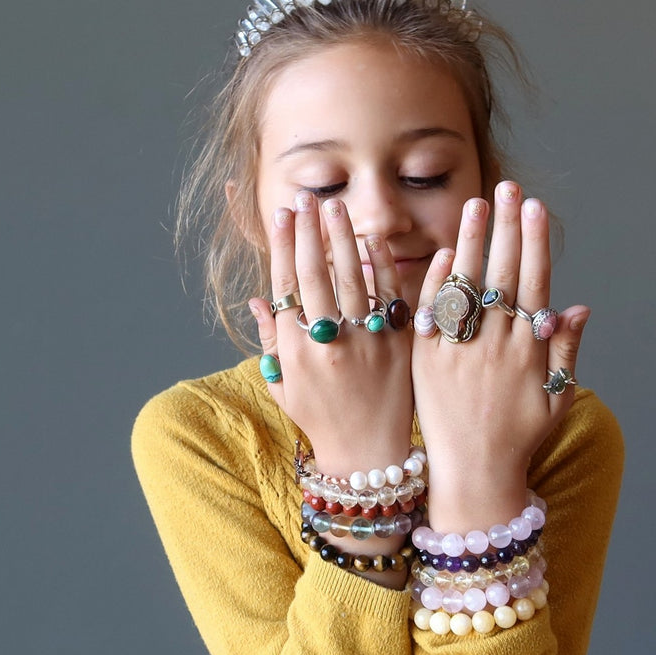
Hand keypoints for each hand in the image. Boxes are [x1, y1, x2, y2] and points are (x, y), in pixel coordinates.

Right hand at [250, 192, 414, 476]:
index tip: (282, 215)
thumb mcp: (283, 387)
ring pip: (351, 278)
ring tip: (334, 207)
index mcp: (294, 351)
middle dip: (308, 232)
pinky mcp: (398, 346)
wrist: (368, 455)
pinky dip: (382, 267)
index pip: (285, 285)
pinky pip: (389, 297)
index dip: (283, 246)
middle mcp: (327, 343)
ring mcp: (365, 342)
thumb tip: (257, 300)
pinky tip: (373, 240)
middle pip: (315, 274)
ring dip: (342, 238)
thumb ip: (269, 342)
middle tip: (306, 199)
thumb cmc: (321, 421)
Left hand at [411, 181, 588, 530]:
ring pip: (465, 288)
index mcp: (527, 353)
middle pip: (501, 276)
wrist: (473, 477)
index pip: (532, 285)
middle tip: (509, 188)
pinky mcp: (426, 363)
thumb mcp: (555, 400)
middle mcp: (493, 348)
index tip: (535, 209)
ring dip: (471, 243)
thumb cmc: (518, 439)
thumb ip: (564, 352)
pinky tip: (443, 254)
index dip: (535, 244)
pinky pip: (430, 316)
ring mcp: (457, 353)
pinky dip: (436, 285)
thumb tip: (577, 307)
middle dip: (507, 228)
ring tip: (477, 205)